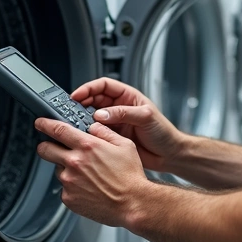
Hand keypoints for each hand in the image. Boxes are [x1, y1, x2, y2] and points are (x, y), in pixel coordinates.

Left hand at [34, 118, 148, 227]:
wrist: (133, 203)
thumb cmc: (130, 176)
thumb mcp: (124, 145)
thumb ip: (105, 132)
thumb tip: (93, 127)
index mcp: (87, 146)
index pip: (57, 130)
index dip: (45, 124)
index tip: (40, 123)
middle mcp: (74, 163)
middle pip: (45, 149)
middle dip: (46, 146)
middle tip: (52, 147)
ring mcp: (69, 182)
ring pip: (57, 170)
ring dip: (65, 169)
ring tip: (86, 175)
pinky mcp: (68, 198)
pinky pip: (64, 188)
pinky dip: (72, 187)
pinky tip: (88, 188)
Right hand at [70, 78, 185, 172]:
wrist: (169, 155)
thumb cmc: (164, 133)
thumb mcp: (146, 117)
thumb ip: (123, 113)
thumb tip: (102, 114)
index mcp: (128, 97)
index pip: (104, 86)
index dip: (89, 88)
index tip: (78, 95)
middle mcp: (119, 108)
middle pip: (94, 100)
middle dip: (82, 103)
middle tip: (71, 109)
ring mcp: (115, 123)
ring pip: (92, 117)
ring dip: (83, 119)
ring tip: (76, 123)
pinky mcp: (112, 137)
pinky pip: (96, 133)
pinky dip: (89, 133)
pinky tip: (85, 136)